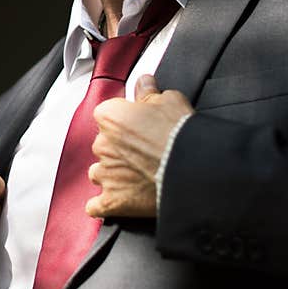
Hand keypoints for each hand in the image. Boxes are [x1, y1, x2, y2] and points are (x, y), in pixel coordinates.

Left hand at [86, 75, 192, 218]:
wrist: (192, 167)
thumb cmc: (179, 133)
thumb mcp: (169, 100)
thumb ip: (149, 91)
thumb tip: (144, 82)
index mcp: (110, 117)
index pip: (107, 114)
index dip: (124, 120)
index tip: (137, 125)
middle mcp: (102, 145)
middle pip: (103, 144)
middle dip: (119, 147)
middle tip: (143, 150)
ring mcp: (105, 174)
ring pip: (99, 172)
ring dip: (112, 174)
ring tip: (135, 175)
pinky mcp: (112, 201)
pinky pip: (95, 206)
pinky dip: (104, 204)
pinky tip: (117, 200)